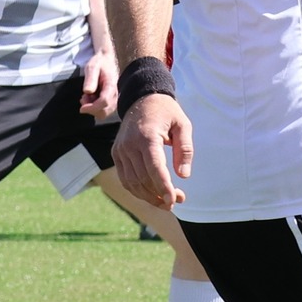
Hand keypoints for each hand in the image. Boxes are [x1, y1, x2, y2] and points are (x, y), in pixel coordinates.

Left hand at [80, 51, 118, 119]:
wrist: (106, 60)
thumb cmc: (99, 63)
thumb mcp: (92, 67)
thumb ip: (90, 79)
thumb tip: (87, 91)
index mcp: (111, 86)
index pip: (104, 102)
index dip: (92, 108)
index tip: (81, 108)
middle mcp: (114, 94)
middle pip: (105, 112)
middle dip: (91, 109)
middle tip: (84, 98)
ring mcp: (113, 98)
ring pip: (104, 113)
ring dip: (92, 108)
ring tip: (86, 96)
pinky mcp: (110, 99)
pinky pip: (103, 110)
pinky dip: (94, 107)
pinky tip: (90, 97)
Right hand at [112, 92, 192, 209]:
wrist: (142, 99)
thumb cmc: (167, 113)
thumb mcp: (183, 125)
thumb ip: (184, 149)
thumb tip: (183, 176)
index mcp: (147, 136)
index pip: (154, 168)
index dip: (164, 187)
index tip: (173, 200)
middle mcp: (129, 144)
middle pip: (143, 179)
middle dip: (159, 195)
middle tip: (178, 200)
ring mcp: (120, 150)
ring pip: (132, 182)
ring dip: (148, 197)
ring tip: (166, 202)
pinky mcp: (116, 154)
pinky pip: (125, 178)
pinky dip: (137, 190)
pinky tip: (151, 194)